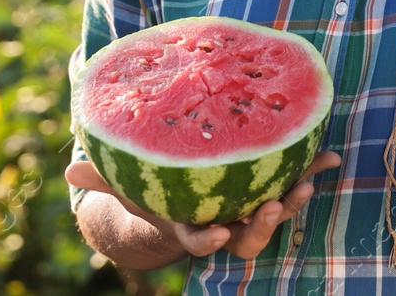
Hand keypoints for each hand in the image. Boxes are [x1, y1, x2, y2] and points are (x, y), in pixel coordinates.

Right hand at [66, 151, 342, 259]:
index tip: (218, 235)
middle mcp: (226, 226)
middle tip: (271, 206)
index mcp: (193, 227)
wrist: (184, 204)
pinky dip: (310, 171)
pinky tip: (329, 155)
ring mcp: (250, 214)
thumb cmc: (156, 196)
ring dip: (293, 201)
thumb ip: (104, 180)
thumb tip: (66, 169)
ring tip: (308, 181)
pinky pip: (293, 186)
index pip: (201, 240)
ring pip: (275, 215)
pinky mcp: (270, 194)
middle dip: (262, 224)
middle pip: (248, 235)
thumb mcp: (130, 189)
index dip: (210, 240)